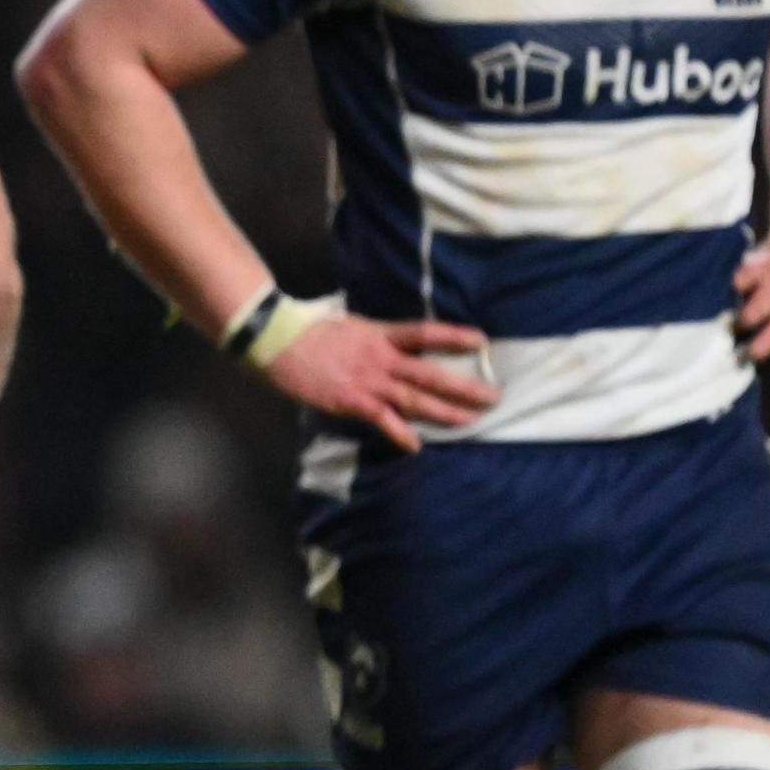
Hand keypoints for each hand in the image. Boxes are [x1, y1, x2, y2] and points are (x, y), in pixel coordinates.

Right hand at [263, 311, 493, 452]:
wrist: (276, 339)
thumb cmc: (307, 329)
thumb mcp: (348, 324)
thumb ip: (371, 335)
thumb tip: (387, 341)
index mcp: (380, 334)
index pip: (426, 333)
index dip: (455, 336)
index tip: (482, 340)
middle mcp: (381, 358)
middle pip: (431, 373)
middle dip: (464, 386)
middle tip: (493, 397)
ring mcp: (367, 380)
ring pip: (414, 398)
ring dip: (444, 411)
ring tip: (470, 421)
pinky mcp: (350, 400)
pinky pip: (382, 419)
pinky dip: (400, 433)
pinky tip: (415, 445)